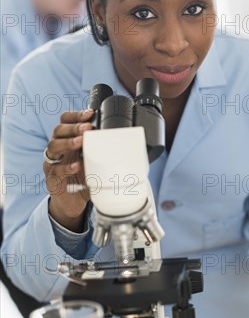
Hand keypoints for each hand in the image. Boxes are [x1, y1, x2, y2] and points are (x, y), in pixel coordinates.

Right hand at [44, 109, 93, 231]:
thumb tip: (126, 143)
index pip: (65, 121)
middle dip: (74, 127)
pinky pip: (56, 170)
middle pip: (58, 130)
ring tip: (81, 142)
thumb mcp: (94, 162)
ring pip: (53, 146)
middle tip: (87, 128)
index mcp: (67, 141)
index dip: (75, 116)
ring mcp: (52, 163)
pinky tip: (77, 165)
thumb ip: (103, 152)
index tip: (89, 114)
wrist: (73, 203)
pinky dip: (67, 167)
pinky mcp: (52, 178)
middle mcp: (58, 149)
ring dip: (68, 142)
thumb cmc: (84, 178)